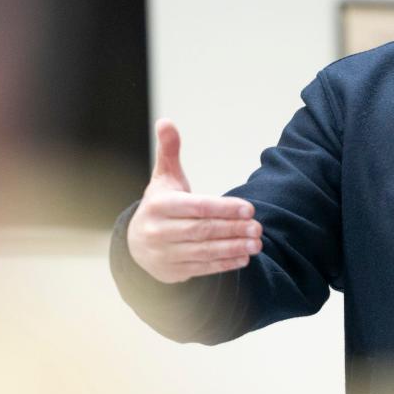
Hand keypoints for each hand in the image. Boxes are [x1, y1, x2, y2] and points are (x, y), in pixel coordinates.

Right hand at [127, 119, 261, 283]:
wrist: (135, 243)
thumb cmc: (160, 205)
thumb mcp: (163, 177)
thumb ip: (169, 150)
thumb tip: (166, 121)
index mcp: (158, 206)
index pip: (196, 207)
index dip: (224, 208)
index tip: (249, 208)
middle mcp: (158, 231)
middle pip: (202, 230)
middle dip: (233, 229)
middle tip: (258, 226)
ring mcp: (164, 254)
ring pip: (204, 251)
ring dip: (233, 248)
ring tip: (256, 242)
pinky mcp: (172, 272)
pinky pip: (202, 267)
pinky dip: (224, 263)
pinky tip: (244, 257)